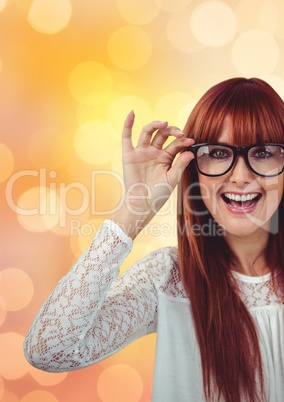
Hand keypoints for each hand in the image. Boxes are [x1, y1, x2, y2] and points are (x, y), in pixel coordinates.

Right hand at [111, 111, 194, 237]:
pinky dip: (128, 124)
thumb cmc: (158, 194)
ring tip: (165, 123)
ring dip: (156, 125)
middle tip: (180, 134)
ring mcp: (142, 152)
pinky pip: (127, 137)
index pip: (176, 144)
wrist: (142, 204)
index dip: (183, 141)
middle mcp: (154, 152)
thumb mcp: (173, 179)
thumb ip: (181, 165)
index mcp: (166, 158)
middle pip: (163, 134)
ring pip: (149, 132)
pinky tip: (132, 113)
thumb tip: (191, 151)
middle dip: (172, 131)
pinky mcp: (129, 154)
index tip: (191, 140)